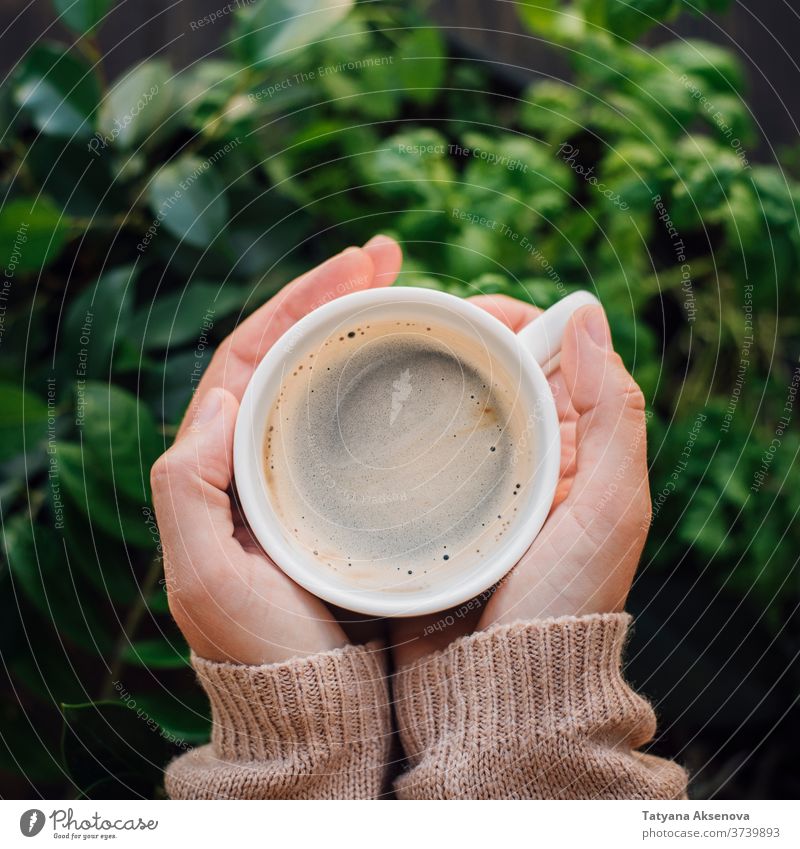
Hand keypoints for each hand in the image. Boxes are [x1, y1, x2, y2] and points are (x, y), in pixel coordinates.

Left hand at [151, 236, 401, 664]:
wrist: (315, 707)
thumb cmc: (264, 649)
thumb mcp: (205, 576)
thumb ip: (186, 486)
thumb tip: (220, 398)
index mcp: (221, 463)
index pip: (253, 355)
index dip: (299, 301)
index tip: (355, 266)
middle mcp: (261, 457)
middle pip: (295, 352)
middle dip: (337, 296)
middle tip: (391, 258)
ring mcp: (308, 472)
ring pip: (332, 379)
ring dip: (368, 328)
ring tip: (413, 292)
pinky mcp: (349, 494)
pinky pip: (364, 422)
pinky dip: (391, 384)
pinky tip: (426, 365)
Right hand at [392, 295, 650, 666]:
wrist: (498, 692)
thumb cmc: (561, 606)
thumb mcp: (610, 508)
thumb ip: (613, 414)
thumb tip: (591, 317)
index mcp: (574, 454)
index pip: (548, 361)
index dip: (517, 322)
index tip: (473, 310)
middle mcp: (526, 466)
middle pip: (491, 379)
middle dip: (458, 344)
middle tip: (414, 330)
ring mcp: (473, 490)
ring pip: (447, 413)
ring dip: (422, 382)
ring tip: (382, 359)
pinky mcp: (428, 514)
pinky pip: (412, 457)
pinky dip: (395, 431)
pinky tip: (367, 417)